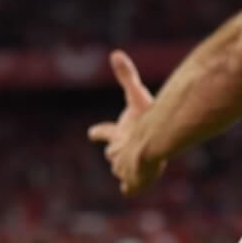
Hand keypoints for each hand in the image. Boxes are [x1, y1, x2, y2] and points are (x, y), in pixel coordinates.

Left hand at [86, 50, 166, 195]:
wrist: (150, 146)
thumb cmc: (144, 121)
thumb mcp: (136, 94)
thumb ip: (127, 75)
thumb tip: (115, 53)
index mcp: (116, 134)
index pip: (103, 132)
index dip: (99, 132)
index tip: (91, 133)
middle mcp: (117, 152)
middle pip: (111, 155)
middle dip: (114, 154)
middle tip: (114, 154)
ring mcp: (125, 169)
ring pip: (120, 171)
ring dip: (124, 169)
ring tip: (131, 170)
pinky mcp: (134, 183)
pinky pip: (130, 188)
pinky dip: (131, 187)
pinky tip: (131, 190)